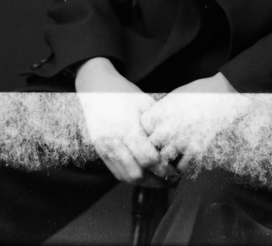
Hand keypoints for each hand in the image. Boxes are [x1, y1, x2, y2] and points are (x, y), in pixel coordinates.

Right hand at [75, 58, 174, 183]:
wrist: (95, 88)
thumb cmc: (124, 93)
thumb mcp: (144, 102)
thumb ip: (157, 122)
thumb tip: (176, 139)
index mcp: (129, 127)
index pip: (148, 158)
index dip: (164, 169)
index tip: (176, 171)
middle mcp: (115, 141)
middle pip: (137, 173)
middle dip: (156, 181)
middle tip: (171, 180)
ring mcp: (106, 148)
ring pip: (126, 176)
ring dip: (145, 183)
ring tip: (160, 182)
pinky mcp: (100, 152)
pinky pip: (117, 173)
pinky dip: (131, 179)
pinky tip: (144, 177)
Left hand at [139, 74, 249, 173]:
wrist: (225, 96)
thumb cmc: (200, 93)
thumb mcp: (175, 97)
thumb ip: (160, 112)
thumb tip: (150, 125)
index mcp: (161, 112)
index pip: (143, 128)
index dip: (147, 130)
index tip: (153, 130)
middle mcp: (167, 127)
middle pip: (151, 146)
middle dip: (155, 146)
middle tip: (161, 146)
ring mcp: (180, 141)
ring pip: (164, 158)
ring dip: (167, 158)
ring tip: (172, 155)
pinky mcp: (195, 150)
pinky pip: (181, 166)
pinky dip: (181, 165)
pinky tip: (185, 159)